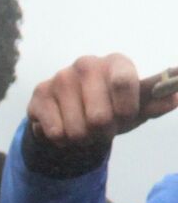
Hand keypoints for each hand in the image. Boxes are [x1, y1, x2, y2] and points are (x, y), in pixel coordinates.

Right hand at [29, 54, 177, 147]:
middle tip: (101, 128)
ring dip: (82, 138)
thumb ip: (155, 102)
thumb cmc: (110, 108)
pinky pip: (55, 132)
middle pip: (99, 116)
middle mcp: (87, 64)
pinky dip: (61, 140)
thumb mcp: (136, 108)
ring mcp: (60, 77)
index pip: (124, 83)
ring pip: (76, 129)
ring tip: (82, 130)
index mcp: (116, 62)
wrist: (71, 115)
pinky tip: (63, 129)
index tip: (125, 118)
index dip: (125, 110)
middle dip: (102, 132)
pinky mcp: (39, 94)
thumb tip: (174, 97)